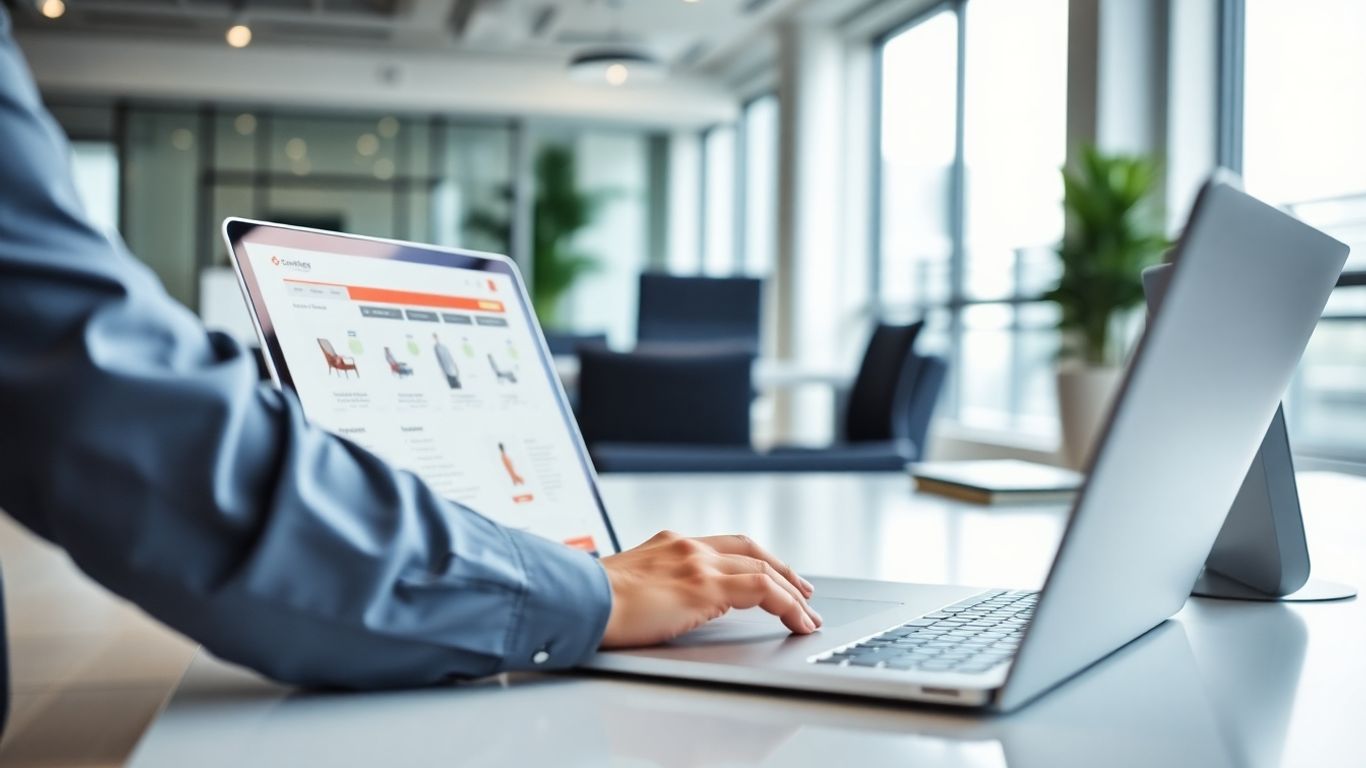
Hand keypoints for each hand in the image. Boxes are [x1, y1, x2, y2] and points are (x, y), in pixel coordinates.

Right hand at [599, 530, 821, 648]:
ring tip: (808, 616)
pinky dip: (787, 605)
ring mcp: (698, 563)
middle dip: (783, 571)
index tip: (769, 576)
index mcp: (669, 545)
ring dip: (793, 594)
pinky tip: (798, 620)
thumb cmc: (591, 604)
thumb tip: (671, 608)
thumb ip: (656, 590)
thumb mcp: (629, 588)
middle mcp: (687, 547)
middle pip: (751, 551)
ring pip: (765, 571)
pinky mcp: (705, 586)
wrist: (578, 601)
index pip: (724, 546)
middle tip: (803, 591)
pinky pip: (763, 591)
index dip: (753, 561)